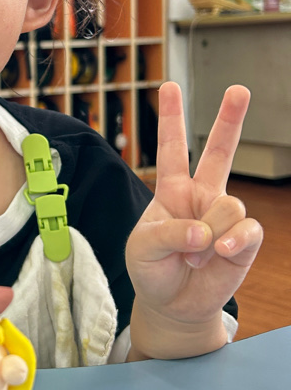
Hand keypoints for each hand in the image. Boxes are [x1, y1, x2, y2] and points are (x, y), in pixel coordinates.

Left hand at [125, 82, 262, 357]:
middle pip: (220, 152)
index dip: (171, 117)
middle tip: (239, 89)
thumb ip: (169, 233)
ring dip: (207, 235)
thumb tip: (205, 232)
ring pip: (228, 205)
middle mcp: (201, 196)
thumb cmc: (151, 268)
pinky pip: (247, 229)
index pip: (171, 148)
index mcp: (171, 190)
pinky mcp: (244, 240)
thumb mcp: (143, 248)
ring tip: (192, 256)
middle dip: (229, 119)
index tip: (169, 86)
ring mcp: (224, 216)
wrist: (171, 303)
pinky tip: (219, 252)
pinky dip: (232, 241)